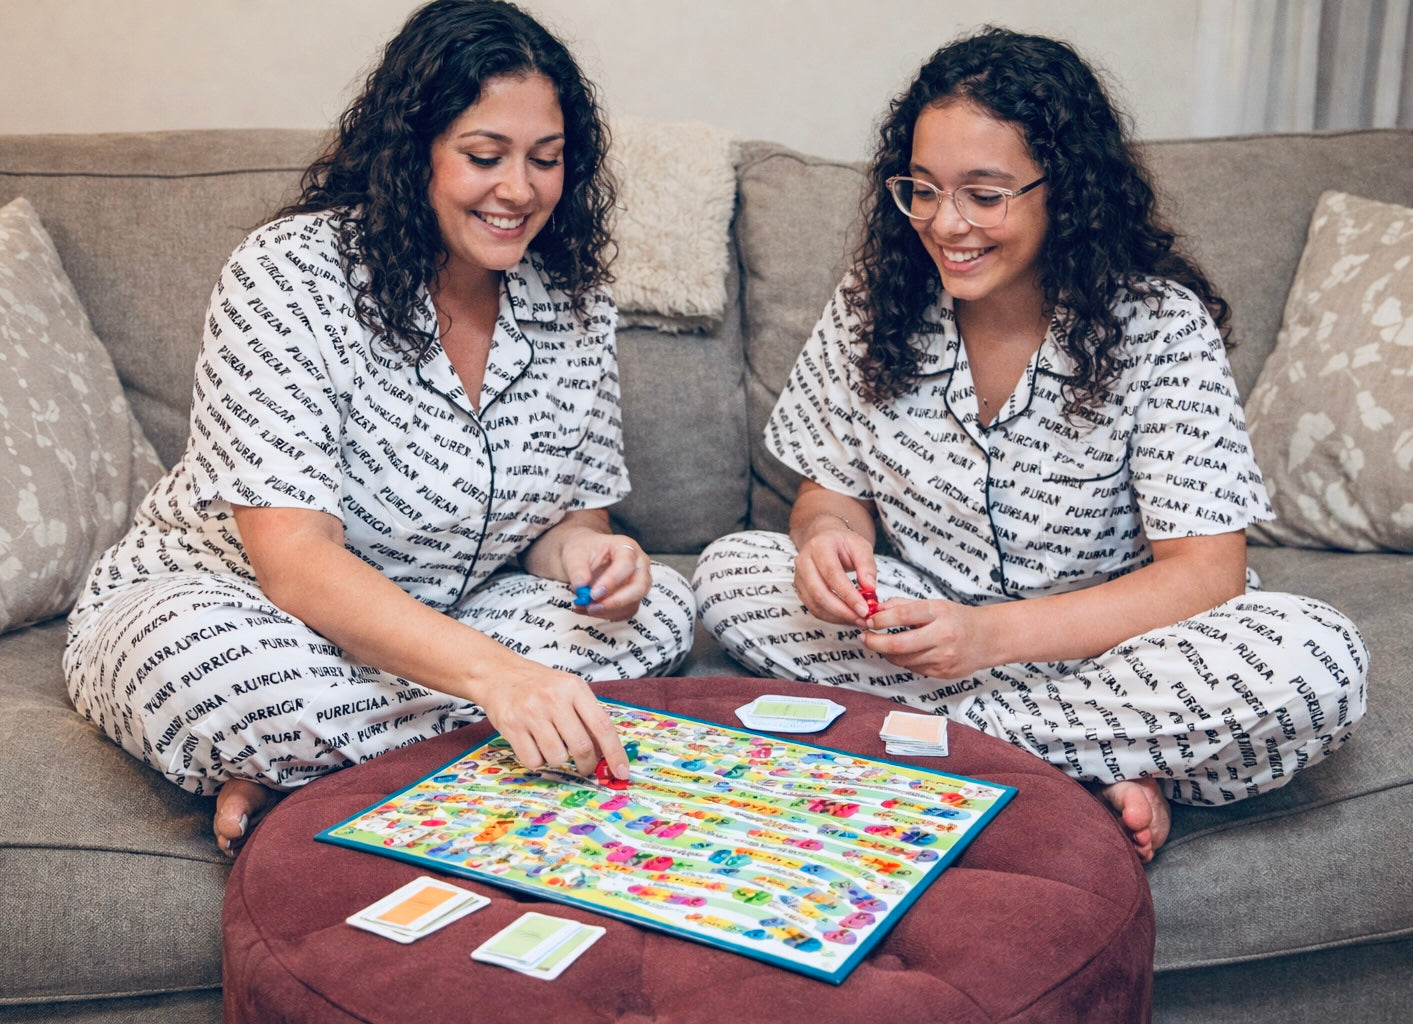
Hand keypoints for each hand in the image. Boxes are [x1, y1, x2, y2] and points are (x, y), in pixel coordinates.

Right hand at [468, 663, 628, 779]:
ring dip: (558, 759)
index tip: (622, 772)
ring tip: (551, 743)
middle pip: (581, 747)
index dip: (615, 753)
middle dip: (587, 764)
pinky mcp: (512, 726)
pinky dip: (538, 760)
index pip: (602, 726)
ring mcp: (531, 713)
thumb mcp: (569, 689)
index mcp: (574, 688)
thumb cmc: (540, 685)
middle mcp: (553, 699)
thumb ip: (588, 716)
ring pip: (557, 757)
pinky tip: (534, 744)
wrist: (499, 674)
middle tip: (585, 767)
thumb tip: (606, 753)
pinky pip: (534, 761)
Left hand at [561, 531, 650, 621]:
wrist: (584, 556)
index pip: (626, 565)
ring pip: (633, 603)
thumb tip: (581, 587)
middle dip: (616, 601)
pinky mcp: (633, 597)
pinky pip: (625, 612)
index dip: (612, 581)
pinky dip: (606, 614)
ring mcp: (639, 582)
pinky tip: (588, 609)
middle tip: (592, 607)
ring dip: (608, 611)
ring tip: (584, 607)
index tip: (593, 593)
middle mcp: (638, 565)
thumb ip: (577, 569)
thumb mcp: (575, 554)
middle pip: (639, 587)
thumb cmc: (583, 550)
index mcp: (626, 547)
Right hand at [792, 520, 877, 625]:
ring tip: (856, 619)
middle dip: (842, 610)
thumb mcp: (861, 546)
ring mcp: (799, 576)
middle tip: (861, 618)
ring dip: (837, 617)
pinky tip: (846, 617)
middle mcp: (804, 560)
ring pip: (815, 604)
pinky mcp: (800, 588)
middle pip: (819, 592)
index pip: (832, 574)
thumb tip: (870, 589)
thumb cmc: (842, 543)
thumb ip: (867, 566)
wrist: (824, 539)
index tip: (863, 608)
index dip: (848, 594)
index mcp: (819, 546)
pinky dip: (830, 617)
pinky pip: (813, 608)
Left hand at [861, 597, 989, 679]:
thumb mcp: (934, 604)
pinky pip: (914, 669)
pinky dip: (904, 661)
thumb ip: (904, 605)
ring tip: (882, 644)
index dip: (880, 619)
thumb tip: (876, 609)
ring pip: (903, 660)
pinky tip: (906, 653)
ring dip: (887, 653)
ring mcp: (944, 657)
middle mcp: (942, 636)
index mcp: (939, 613)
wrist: (988, 638)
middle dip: (875, 642)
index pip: (902, 615)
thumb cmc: (958, 619)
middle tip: (865, 637)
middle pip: (899, 644)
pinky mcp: (944, 673)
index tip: (868, 620)